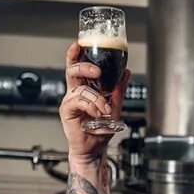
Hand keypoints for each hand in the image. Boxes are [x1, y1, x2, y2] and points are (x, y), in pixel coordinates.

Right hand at [60, 42, 131, 165]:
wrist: (95, 149)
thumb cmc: (100, 131)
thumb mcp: (115, 106)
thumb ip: (119, 90)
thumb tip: (126, 73)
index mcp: (84, 89)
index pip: (77, 68)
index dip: (75, 55)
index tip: (78, 44)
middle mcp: (75, 93)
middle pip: (72, 71)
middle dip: (84, 67)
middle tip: (97, 72)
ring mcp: (70, 102)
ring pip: (81, 90)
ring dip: (97, 99)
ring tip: (105, 110)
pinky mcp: (67, 112)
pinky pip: (78, 102)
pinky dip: (91, 106)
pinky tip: (97, 113)